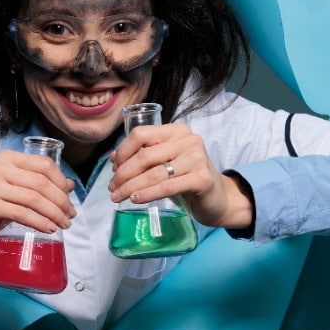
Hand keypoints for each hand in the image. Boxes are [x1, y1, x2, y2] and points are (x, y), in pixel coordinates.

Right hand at [0, 150, 75, 254]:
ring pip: (34, 198)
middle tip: (70, 216)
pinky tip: (49, 229)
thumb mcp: (13, 188)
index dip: (61, 182)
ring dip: (54, 213)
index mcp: (6, 158)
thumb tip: (69, 185)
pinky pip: (21, 213)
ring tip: (63, 224)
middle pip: (41, 182)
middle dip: (61, 201)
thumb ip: (37, 183)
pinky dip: (39, 222)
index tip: (69, 199)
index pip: (43, 165)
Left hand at [107, 123, 252, 228]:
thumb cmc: (186, 178)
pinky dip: (147, 194)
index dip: (122, 152)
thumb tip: (112, 159)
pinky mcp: (202, 178)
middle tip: (112, 188)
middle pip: (145, 155)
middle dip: (123, 173)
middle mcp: (189, 140)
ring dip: (131, 187)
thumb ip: (142, 156)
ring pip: (153, 173)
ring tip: (117, 197)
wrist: (217, 198)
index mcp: (176, 130)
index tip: (113, 169)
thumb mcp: (163, 163)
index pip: (140, 134)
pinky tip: (135, 199)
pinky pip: (166, 187)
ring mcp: (197, 158)